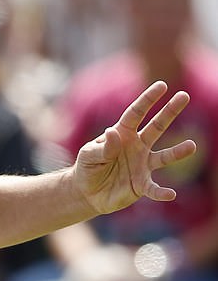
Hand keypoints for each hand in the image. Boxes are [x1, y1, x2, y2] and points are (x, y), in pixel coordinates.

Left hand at [73, 81, 195, 214]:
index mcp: (123, 133)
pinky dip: (161, 192)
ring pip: (163, 156)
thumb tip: (113, 132)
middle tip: (184, 96)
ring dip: (177, 152)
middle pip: (156, 127)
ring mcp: (142, 164)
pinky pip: (153, 189)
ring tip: (192, 146)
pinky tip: (170, 194)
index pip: (136, 113)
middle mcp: (137, 146)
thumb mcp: (89, 155)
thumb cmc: (88, 167)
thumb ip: (103, 146)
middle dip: (169, 112)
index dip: (148, 100)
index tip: (161, 86)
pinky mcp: (142, 184)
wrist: (87, 192)